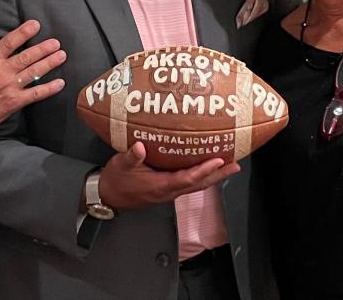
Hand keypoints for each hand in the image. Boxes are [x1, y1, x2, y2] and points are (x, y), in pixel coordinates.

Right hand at [0, 22, 64, 132]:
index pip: (9, 42)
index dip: (23, 32)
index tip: (36, 25)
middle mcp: (2, 72)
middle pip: (27, 56)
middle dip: (43, 48)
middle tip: (56, 42)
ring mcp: (10, 88)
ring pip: (34, 72)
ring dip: (49, 63)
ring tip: (61, 56)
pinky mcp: (14, 102)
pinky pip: (35, 94)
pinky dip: (49, 89)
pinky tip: (60, 83)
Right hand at [97, 142, 239, 209]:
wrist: (107, 195)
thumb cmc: (116, 180)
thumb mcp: (121, 165)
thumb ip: (131, 157)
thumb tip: (140, 147)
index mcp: (160, 186)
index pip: (187, 178)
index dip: (204, 170)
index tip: (218, 160)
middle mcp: (168, 192)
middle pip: (199, 184)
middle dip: (218, 175)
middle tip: (235, 165)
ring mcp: (168, 192)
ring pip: (196, 185)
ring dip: (213, 176)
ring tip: (228, 166)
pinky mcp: (166, 190)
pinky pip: (188, 183)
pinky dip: (201, 176)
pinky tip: (205, 168)